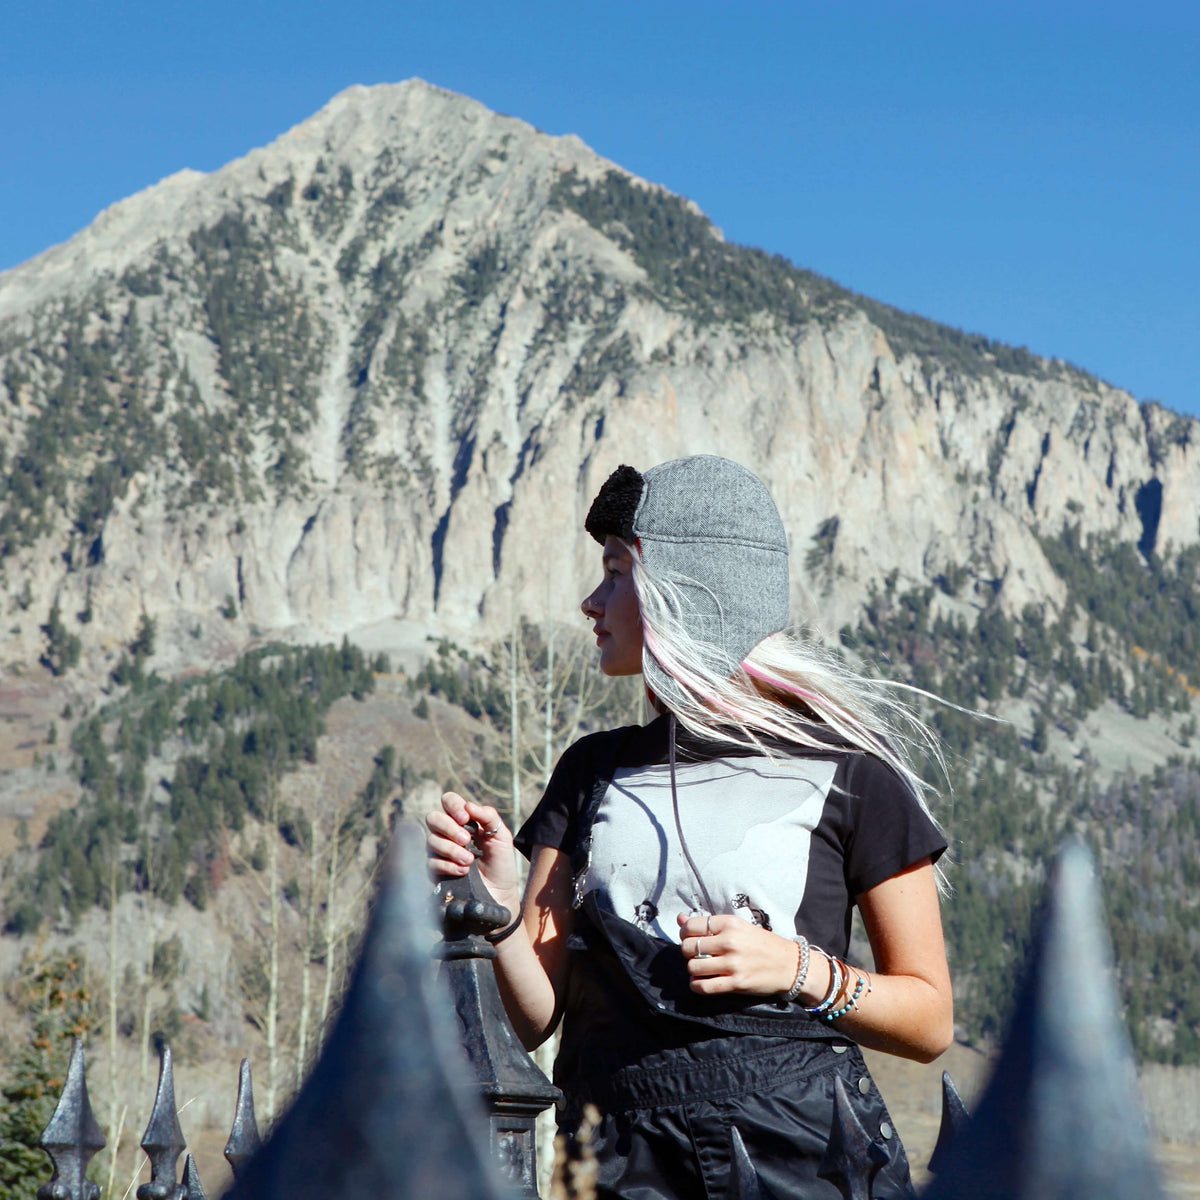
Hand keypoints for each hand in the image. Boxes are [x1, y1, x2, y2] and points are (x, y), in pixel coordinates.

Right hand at [425, 793, 520, 912]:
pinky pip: (431, 861)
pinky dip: (448, 865)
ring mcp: (441, 851)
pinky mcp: (436, 869)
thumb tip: (469, 805)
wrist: (500, 894)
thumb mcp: (501, 837)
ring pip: (431, 840)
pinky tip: (463, 871)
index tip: (466, 819)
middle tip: (467, 841)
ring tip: (470, 860)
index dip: (453, 806)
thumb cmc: (501, 863)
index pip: (449, 800)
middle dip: (449, 828)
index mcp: (465, 820)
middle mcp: (449, 832)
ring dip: (451, 849)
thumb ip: (489, 817)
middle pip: (433, 818)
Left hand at [676, 911, 799, 997]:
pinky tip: (700, 982)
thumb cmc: (761, 943)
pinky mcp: (736, 983)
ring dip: (692, 969)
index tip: (690, 938)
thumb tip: (679, 918)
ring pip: (693, 967)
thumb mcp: (738, 927)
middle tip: (696, 955)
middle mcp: (729, 941)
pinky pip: (704, 986)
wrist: (789, 964)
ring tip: (700, 968)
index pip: (691, 926)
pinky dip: (696, 986)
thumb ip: (708, 924)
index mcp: (730, 923)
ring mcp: (733, 963)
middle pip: (688, 947)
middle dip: (687, 952)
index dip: (685, 933)